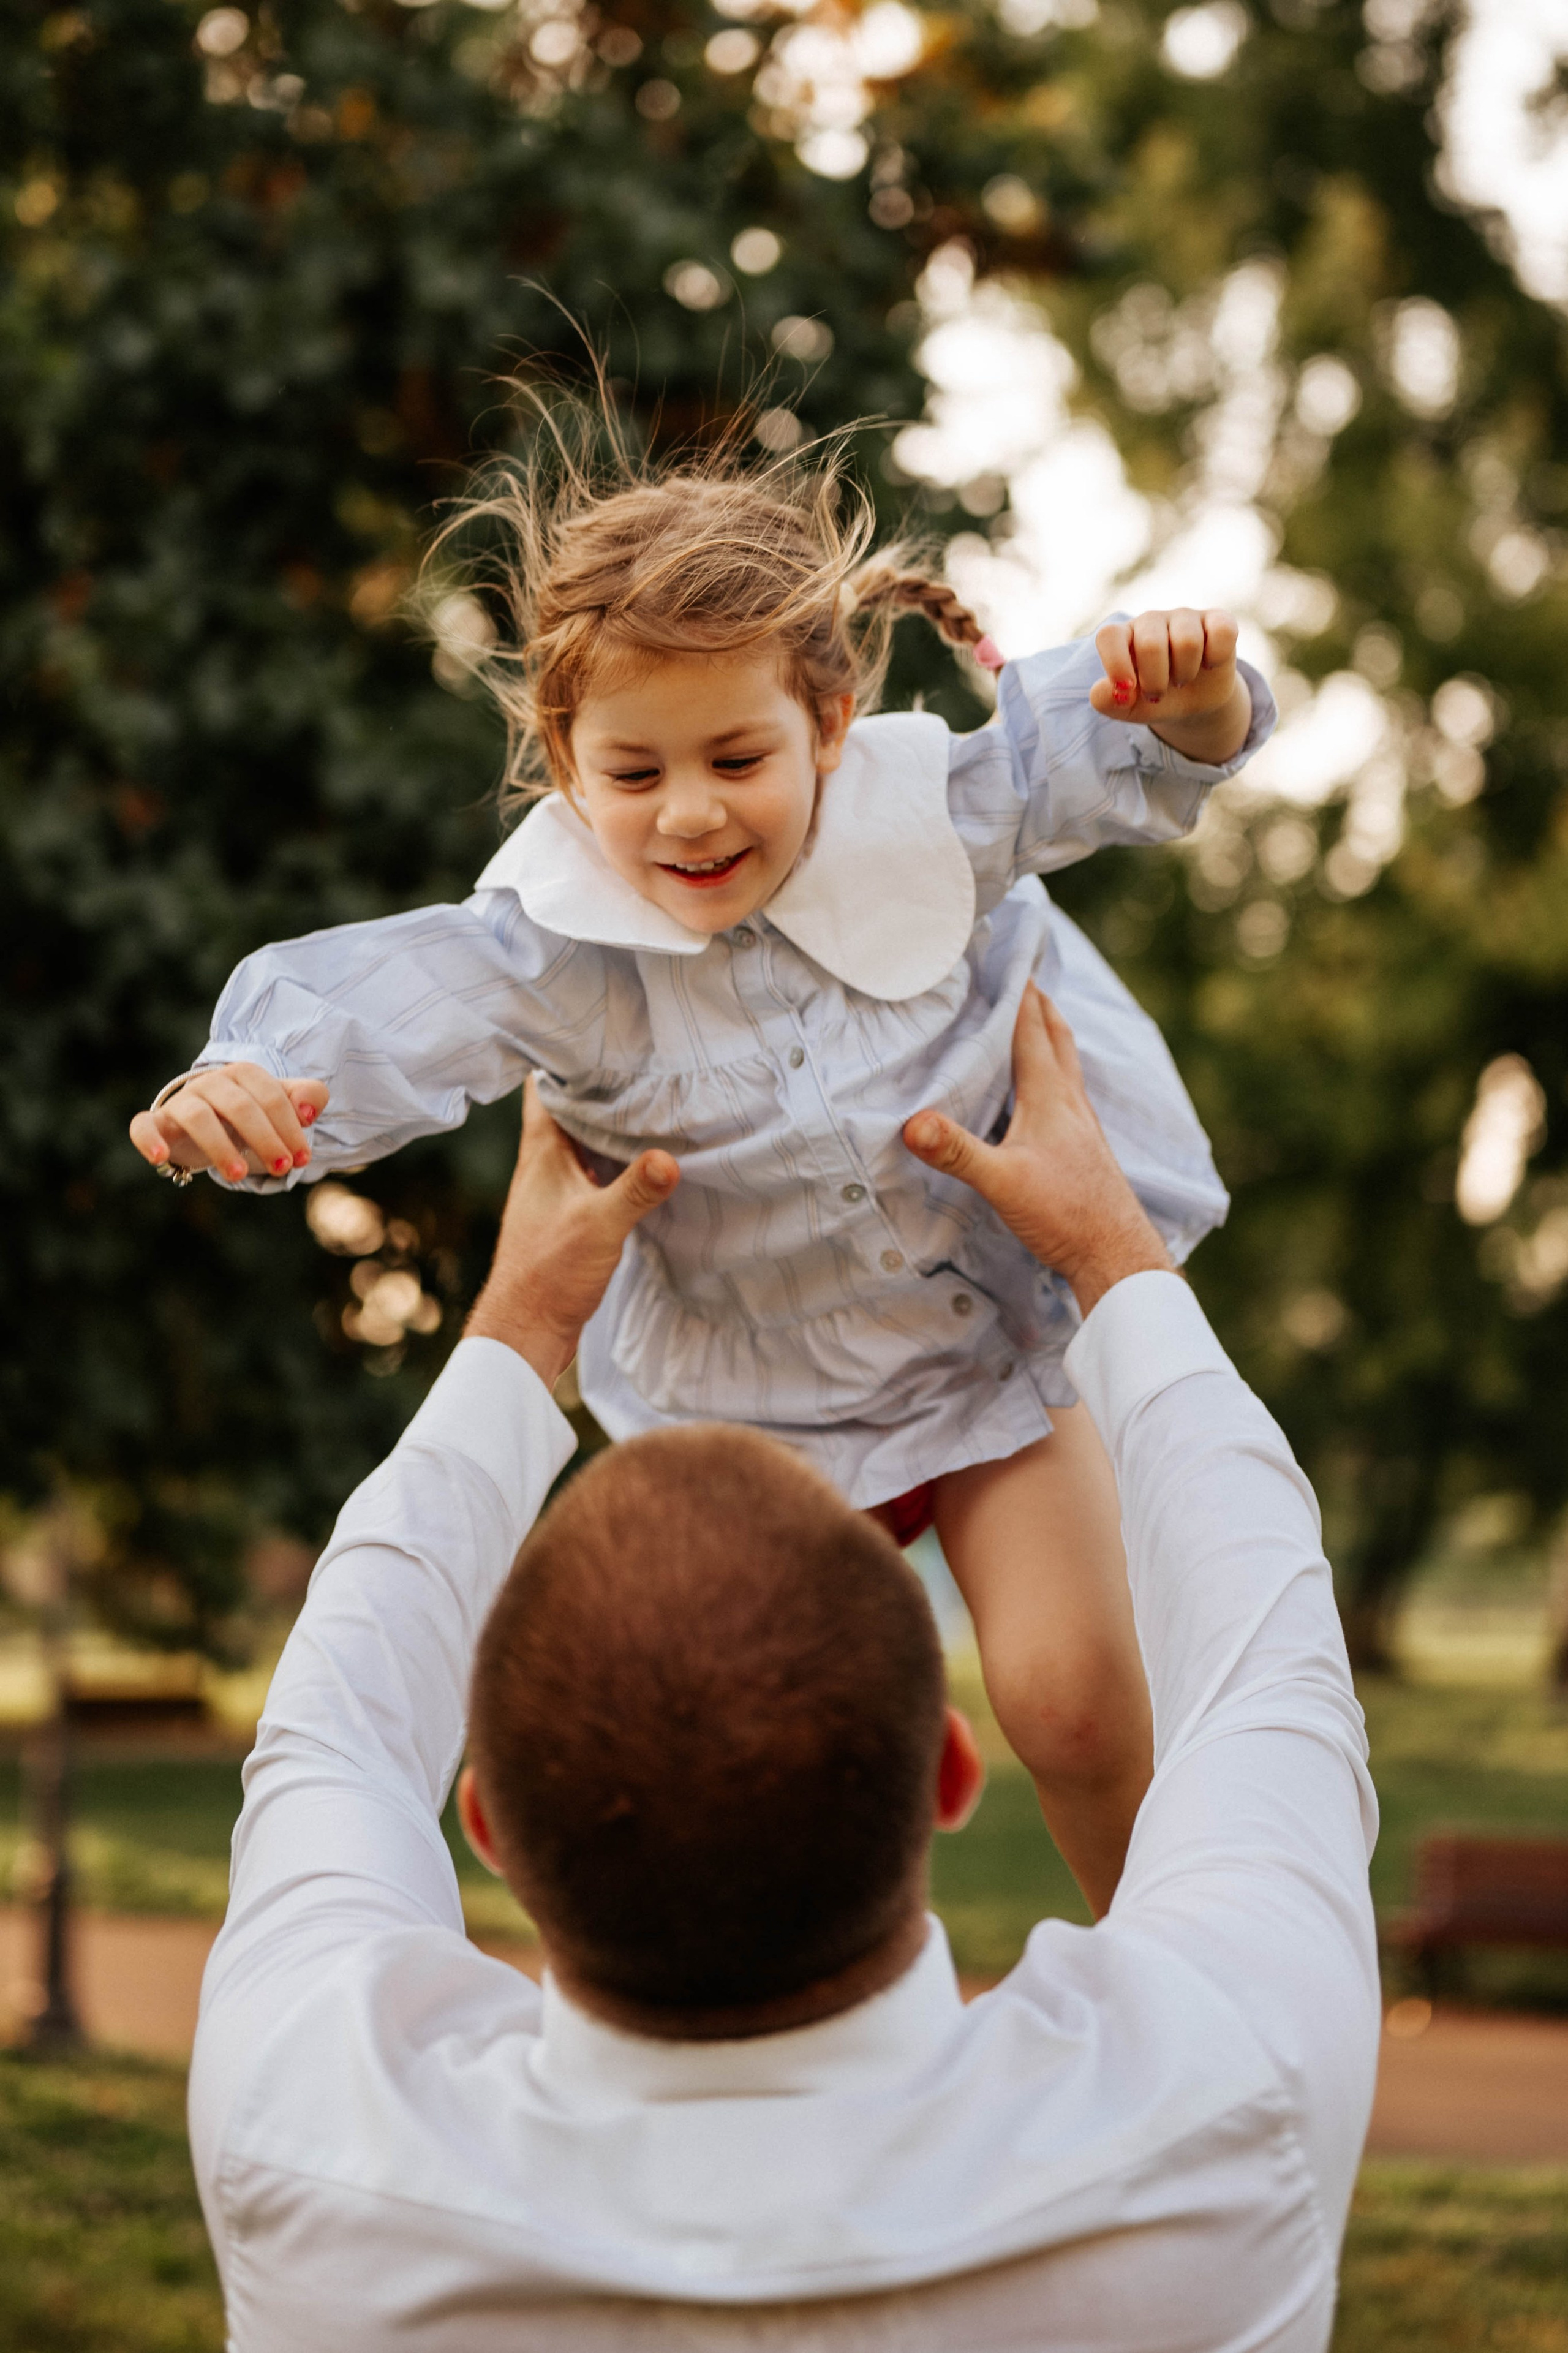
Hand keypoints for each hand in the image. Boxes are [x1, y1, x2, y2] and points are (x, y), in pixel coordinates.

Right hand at [129, 1062, 329, 1183]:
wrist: (208, 1124)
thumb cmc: (250, 1115)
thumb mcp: (281, 1105)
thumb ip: (308, 1097)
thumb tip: (309, 1111)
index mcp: (243, 1074)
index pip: (270, 1096)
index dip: (289, 1128)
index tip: (302, 1159)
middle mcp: (210, 1083)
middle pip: (239, 1106)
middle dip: (265, 1138)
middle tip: (282, 1168)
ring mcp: (181, 1102)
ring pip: (198, 1117)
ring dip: (220, 1147)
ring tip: (240, 1175)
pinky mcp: (156, 1123)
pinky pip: (143, 1126)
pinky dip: (148, 1139)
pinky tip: (160, 1157)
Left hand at [465, 1076, 679, 1388]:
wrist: (526, 1330)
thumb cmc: (549, 1274)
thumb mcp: (599, 1226)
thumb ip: (635, 1190)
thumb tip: (670, 1157)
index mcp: (541, 1152)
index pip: (545, 1086)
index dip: (565, 1056)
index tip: (599, 1031)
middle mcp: (544, 1165)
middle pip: (569, 1108)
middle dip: (599, 1084)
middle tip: (639, 1057)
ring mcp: (555, 1189)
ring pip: (583, 1140)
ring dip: (609, 1123)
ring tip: (650, 1098)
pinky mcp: (569, 1215)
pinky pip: (594, 1170)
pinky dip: (615, 1158)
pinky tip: (643, 1160)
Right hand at [902, 986, 1171, 1316]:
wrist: (1116, 1254)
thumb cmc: (1066, 1214)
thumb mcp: (1002, 1182)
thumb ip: (957, 1152)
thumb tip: (911, 1123)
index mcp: (1051, 1097)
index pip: (1031, 1029)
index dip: (1017, 992)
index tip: (1003, 957)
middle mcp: (1071, 1103)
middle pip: (1056, 1036)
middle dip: (1037, 1002)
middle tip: (1021, 973)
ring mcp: (1081, 1125)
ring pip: (1064, 1064)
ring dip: (1047, 1035)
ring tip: (1032, 1018)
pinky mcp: (1084, 1148)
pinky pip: (1065, 1094)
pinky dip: (1050, 1073)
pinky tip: (1041, 1092)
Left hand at [1088, 607, 1249, 764]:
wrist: (1194, 701)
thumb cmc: (1154, 698)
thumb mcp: (1128, 707)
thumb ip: (1107, 700)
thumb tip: (1108, 690)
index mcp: (1123, 637)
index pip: (1109, 636)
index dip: (1116, 664)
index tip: (1127, 690)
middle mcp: (1151, 621)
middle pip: (1151, 644)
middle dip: (1156, 680)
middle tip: (1158, 693)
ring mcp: (1184, 618)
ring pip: (1188, 641)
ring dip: (1185, 672)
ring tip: (1181, 678)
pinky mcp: (1218, 620)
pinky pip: (1221, 632)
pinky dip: (1216, 657)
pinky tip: (1209, 664)